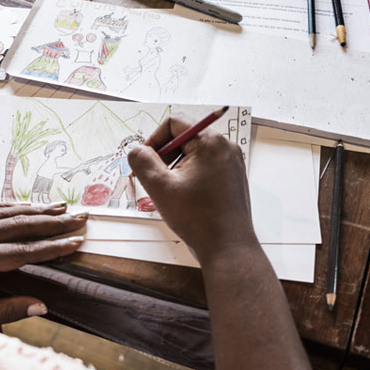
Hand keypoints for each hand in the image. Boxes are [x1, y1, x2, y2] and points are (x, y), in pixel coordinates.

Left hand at [0, 202, 86, 325]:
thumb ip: (6, 310)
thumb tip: (41, 306)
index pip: (25, 252)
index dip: (54, 247)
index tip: (78, 242)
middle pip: (19, 225)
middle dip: (51, 221)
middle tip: (78, 217)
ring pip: (2, 213)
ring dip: (32, 209)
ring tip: (57, 207)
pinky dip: (3, 205)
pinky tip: (16, 205)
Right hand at [127, 117, 257, 263]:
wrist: (227, 247)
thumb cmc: (197, 218)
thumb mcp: (159, 187)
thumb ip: (142, 161)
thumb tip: (136, 151)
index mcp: (210, 142)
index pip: (174, 123)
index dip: (153, 140)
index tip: (144, 161)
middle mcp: (225, 147)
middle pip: (184, 137)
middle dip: (164, 156)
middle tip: (153, 179)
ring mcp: (232, 163)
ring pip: (194, 154)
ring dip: (175, 168)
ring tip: (169, 192)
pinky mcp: (232, 178)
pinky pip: (205, 167)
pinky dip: (189, 177)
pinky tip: (184, 198)